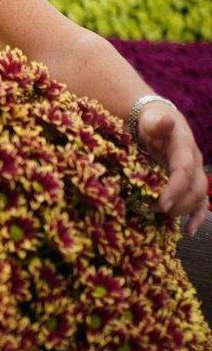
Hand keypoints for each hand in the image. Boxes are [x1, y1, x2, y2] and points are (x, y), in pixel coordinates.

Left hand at [136, 101, 208, 235]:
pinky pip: (199, 201)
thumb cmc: (152, 122)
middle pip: (195, 187)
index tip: (162, 205)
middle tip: (155, 210)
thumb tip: (166, 122)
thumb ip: (158, 123)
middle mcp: (194, 161)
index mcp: (184, 147)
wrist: (161, 121)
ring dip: (183, 210)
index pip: (183, 171)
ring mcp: (194, 172)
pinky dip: (196, 216)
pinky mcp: (190, 181)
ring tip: (162, 217)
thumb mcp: (152, 119)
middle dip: (178, 203)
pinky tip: (188, 231)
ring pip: (198, 196)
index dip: (175, 189)